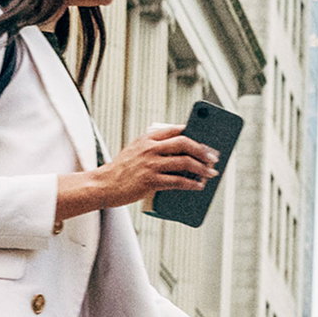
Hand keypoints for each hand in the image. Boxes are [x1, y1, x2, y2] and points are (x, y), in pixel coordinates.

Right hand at [59, 124, 213, 218]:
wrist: (104, 185)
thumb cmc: (122, 170)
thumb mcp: (135, 150)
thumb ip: (154, 147)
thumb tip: (181, 153)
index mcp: (148, 138)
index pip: (176, 130)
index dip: (195, 134)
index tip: (206, 141)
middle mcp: (150, 149)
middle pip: (185, 144)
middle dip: (203, 151)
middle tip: (213, 158)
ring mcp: (151, 165)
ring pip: (185, 163)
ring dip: (202, 169)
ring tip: (210, 173)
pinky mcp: (151, 181)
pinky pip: (178, 182)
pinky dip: (192, 184)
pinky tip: (199, 186)